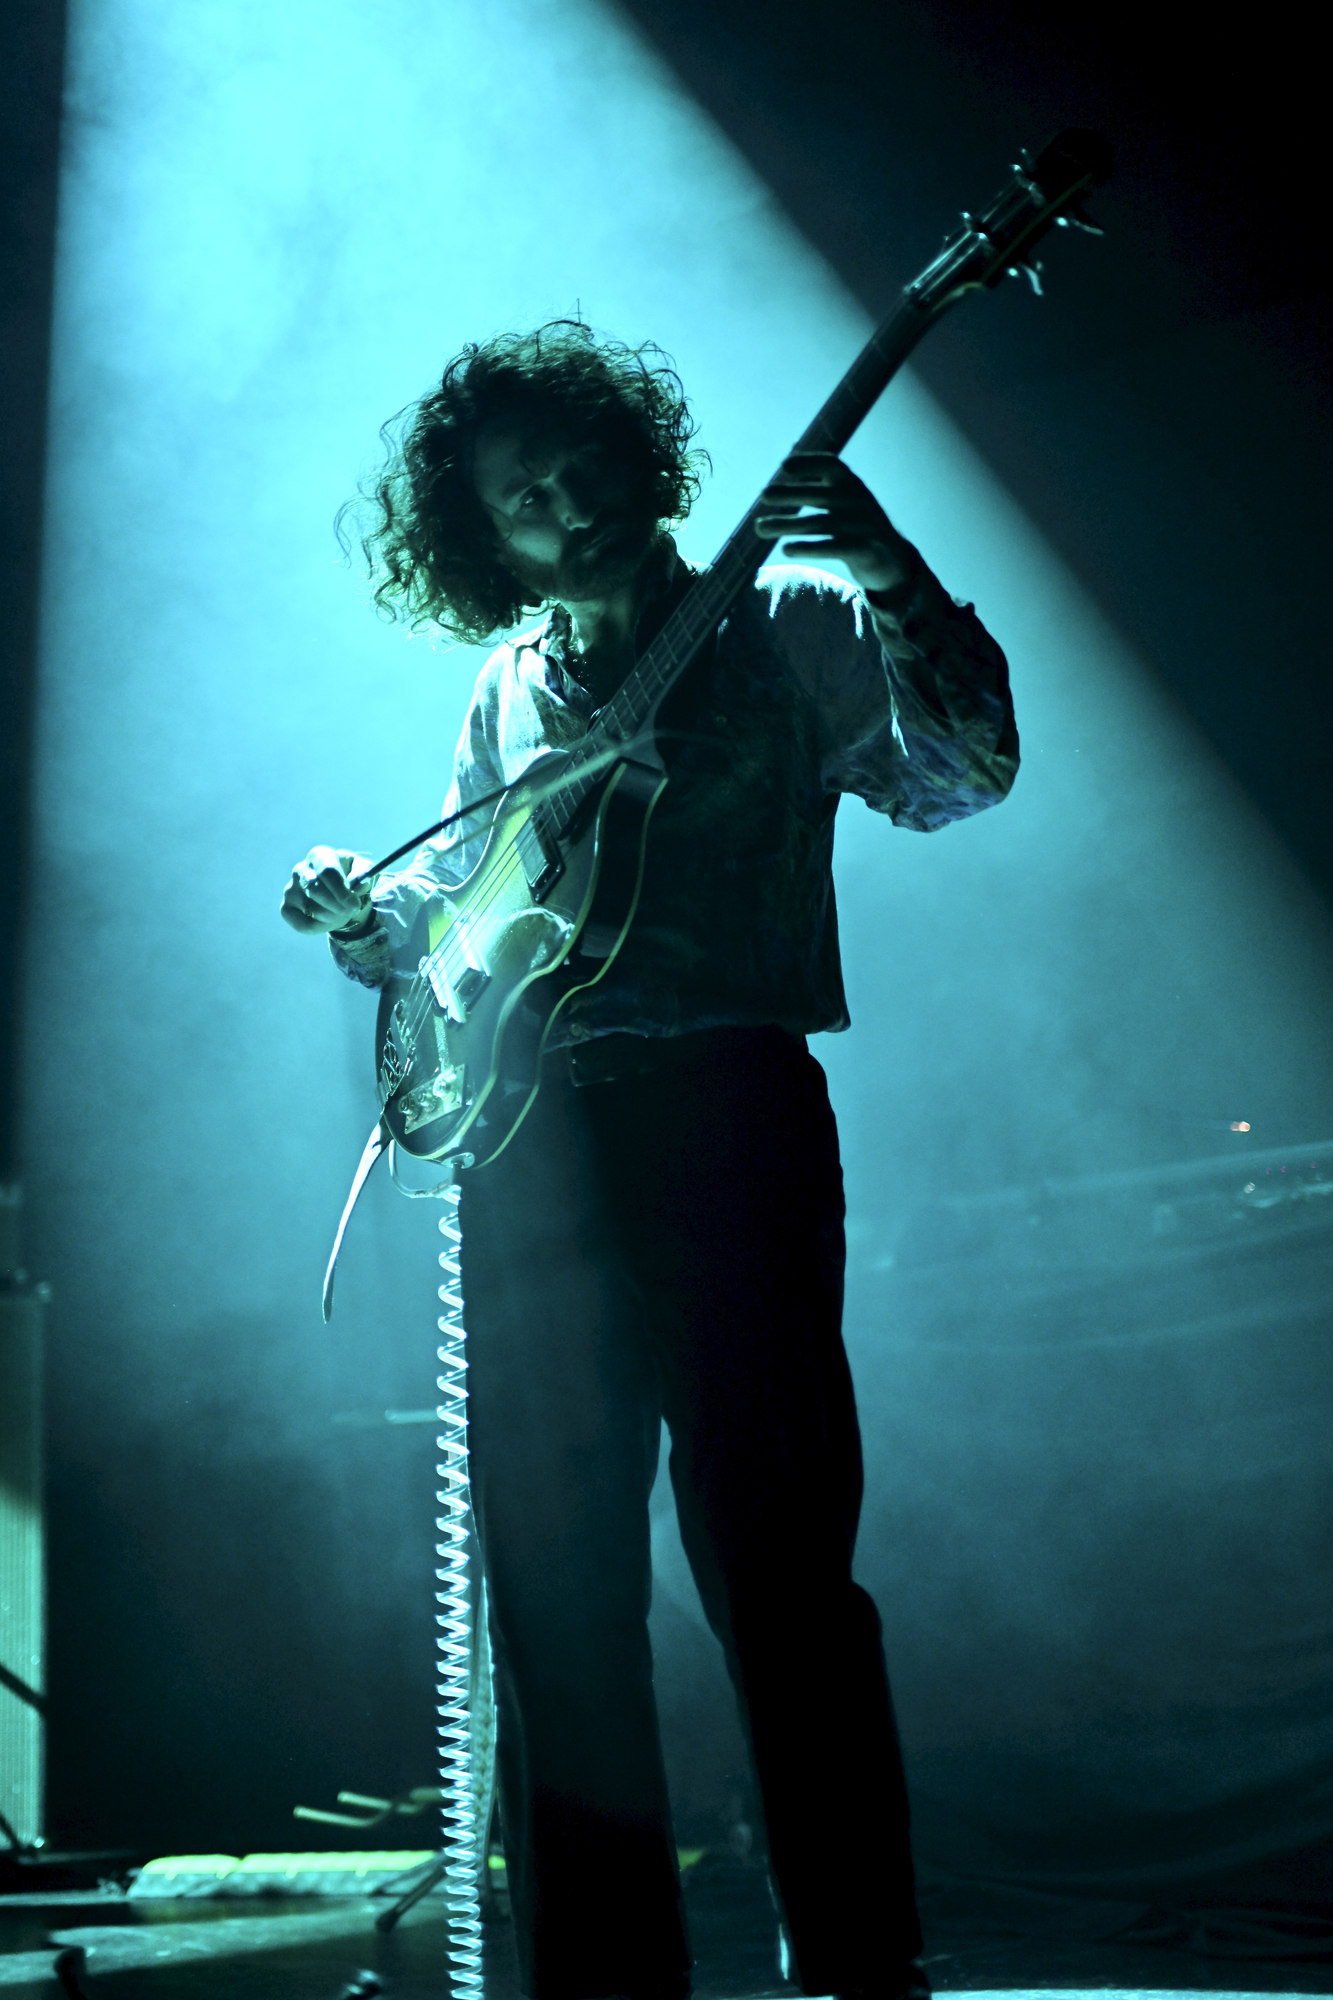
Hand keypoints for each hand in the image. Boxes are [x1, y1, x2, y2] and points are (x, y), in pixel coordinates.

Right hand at [280, 846, 373, 934]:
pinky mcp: (286, 908)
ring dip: (332, 916)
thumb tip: (360, 881)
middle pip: (316, 890)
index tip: (354, 904)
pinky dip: (320, 928)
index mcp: (319, 856)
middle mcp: (301, 869)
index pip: (327, 871)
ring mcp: (290, 889)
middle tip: (351, 910)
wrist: (339, 893)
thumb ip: (363, 873)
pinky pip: (302, 924)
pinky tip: (328, 921)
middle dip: (337, 905)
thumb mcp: (363, 871)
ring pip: (311, 908)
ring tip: (342, 913)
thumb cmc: (351, 878)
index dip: (341, 890)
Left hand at [754, 453, 911, 595]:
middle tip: (763, 494)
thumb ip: (819, 486)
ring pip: (818, 524)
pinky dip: (807, 547)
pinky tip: (786, 549)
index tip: (784, 467)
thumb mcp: (844, 501)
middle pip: (818, 495)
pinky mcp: (864, 549)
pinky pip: (831, 547)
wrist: (893, 560)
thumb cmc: (858, 528)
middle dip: (789, 494)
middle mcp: (858, 501)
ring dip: (786, 524)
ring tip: (760, 527)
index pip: (831, 465)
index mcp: (853, 485)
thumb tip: (784, 462)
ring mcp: (863, 525)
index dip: (809, 463)